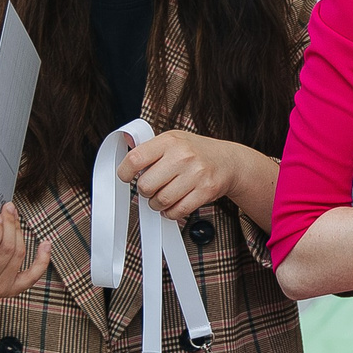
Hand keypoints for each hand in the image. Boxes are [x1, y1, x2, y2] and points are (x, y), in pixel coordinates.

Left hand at [120, 130, 247, 221]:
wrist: (228, 161)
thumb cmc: (196, 151)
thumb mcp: (173, 140)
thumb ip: (150, 149)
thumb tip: (125, 163)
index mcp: (170, 141)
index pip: (135, 159)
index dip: (124, 171)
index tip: (126, 176)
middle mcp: (183, 156)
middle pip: (146, 185)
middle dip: (144, 191)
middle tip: (150, 188)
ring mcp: (196, 174)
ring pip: (161, 201)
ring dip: (157, 204)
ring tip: (161, 198)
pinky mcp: (205, 191)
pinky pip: (178, 211)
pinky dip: (170, 212)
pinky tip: (172, 205)